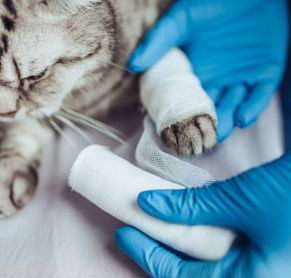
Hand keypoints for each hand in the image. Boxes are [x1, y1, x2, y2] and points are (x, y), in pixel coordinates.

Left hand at [116, 154, 290, 277]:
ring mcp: (264, 271)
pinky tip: (189, 223)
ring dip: (181, 244)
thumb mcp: (241, 201)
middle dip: (162, 253)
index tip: (124, 234)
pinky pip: (224, 253)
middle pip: (194, 276)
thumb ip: (192, 207)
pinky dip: (201, 237)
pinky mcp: (266, 253)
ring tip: (156, 226)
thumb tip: (147, 203)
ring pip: (209, 265)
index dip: (149, 256)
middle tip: (136, 230)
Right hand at [129, 0, 288, 141]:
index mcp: (197, 73)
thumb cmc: (211, 2)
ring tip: (218, 134)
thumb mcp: (180, 21)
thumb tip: (134, 65)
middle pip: (211, 110)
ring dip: (227, 122)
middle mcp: (218, 80)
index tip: (176, 134)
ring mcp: (242, 78)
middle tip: (198, 141)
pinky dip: (253, 107)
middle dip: (205, 127)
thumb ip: (159, 42)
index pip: (188, 102)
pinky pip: (260, 94)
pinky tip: (242, 118)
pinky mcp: (266, 72)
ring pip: (234, 107)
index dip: (183, 117)